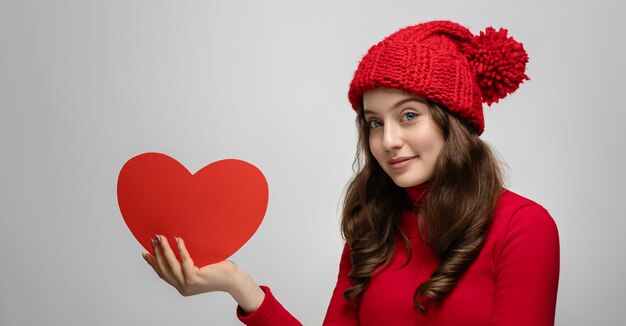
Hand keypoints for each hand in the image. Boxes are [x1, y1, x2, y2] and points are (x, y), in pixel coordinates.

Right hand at [142, 234, 264, 312]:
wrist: (233, 279)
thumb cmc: (219, 270)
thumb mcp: (200, 266)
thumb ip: (188, 262)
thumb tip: (179, 244)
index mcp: (182, 286)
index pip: (163, 274)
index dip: (153, 263)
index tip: (145, 253)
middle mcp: (182, 287)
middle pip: (164, 269)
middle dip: (156, 253)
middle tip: (152, 239)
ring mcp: (187, 284)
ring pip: (171, 265)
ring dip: (164, 250)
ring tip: (160, 237)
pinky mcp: (194, 279)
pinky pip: (184, 261)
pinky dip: (180, 250)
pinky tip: (178, 240)